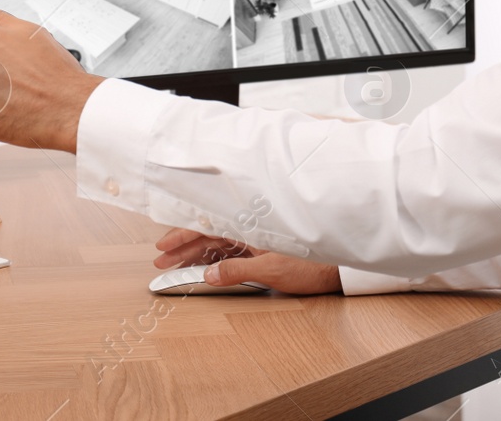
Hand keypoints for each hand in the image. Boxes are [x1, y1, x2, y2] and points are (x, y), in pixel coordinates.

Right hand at [154, 228, 341, 294]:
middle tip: (160, 259)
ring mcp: (255, 238)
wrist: (341, 270)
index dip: (181, 236)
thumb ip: (236, 272)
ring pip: (216, 243)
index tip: (162, 246)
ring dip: (195, 253)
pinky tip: (202, 266)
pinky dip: (212, 258)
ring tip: (174, 264)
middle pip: (207, 234)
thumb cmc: (312, 263)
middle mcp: (249, 227)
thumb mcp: (271, 270)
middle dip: (182, 246)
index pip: (206, 227)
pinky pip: (229, 251)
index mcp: (248, 224)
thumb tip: (207, 276)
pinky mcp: (262, 249)